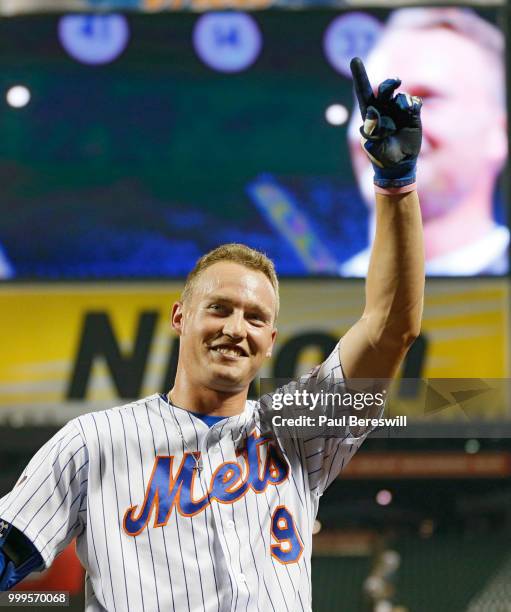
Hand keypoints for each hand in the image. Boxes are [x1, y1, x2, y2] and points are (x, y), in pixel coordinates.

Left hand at [350, 57, 421, 188]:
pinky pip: (414, 102)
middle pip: (385, 88)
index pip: (363, 92)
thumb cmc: (381, 157)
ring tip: (403, 111)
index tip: (355, 59)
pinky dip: (413, 104)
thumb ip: (371, 133)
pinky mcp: (412, 114)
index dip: (360, 76)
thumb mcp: (373, 148)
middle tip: (395, 83)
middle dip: (389, 83)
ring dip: (401, 100)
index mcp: (370, 114)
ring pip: (400, 95)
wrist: (398, 164)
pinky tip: (412, 112)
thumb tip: (372, 113)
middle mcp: (384, 108)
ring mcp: (398, 110)